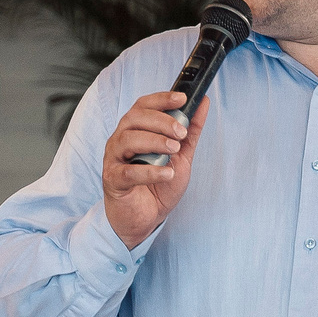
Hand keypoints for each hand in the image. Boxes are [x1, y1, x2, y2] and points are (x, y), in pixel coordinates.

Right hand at [101, 90, 209, 250]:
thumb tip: (204, 103)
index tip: (182, 98)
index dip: (162, 99)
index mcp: (135, 130)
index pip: (143, 105)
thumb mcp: (181, 155)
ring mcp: (114, 160)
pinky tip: (167, 173)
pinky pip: (129, 171)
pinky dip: (150, 171)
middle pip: (134, 118)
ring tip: (174, 150)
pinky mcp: (113, 181)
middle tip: (181, 133)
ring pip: (128, 140)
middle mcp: (121, 140)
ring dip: (155, 141)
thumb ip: (191, 131)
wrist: (145, 218)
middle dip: (161, 121)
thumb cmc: (158, 185)